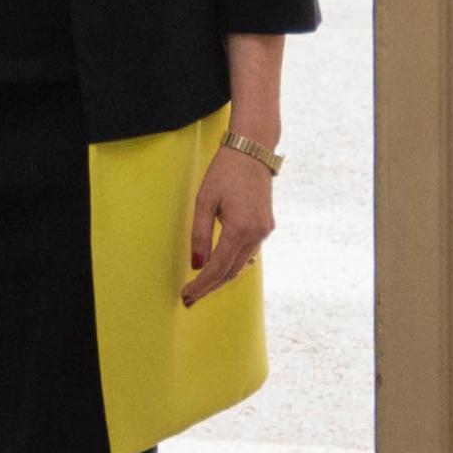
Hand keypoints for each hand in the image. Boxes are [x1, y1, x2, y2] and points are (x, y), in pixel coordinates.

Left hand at [183, 148, 275, 305]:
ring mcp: (264, 233)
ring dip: (221, 278)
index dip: (201, 285)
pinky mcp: (266, 228)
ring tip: (200, 287)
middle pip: (231, 272)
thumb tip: (197, 265)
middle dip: (210, 286)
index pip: (218, 268)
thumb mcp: (204, 201)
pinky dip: (232, 264)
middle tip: (189, 298)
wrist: (252, 154)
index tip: (186, 296)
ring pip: (241, 265)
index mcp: (240, 230)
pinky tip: (219, 269)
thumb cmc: (223, 173)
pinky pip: (248, 253)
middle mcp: (257, 235)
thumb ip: (200, 234)